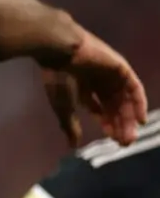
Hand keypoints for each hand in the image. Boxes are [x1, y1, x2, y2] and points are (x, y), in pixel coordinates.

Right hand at [42, 27, 147, 147]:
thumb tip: (73, 146)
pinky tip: (140, 119)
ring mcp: (111, 74)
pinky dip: (139, 103)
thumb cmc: (57, 78)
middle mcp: (99, 80)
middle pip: (114, 105)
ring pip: (124, 99)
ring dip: (129, 117)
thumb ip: (70, 125)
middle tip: (124, 142)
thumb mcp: (63, 106)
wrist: (60, 51)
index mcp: (83, 87)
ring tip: (131, 135)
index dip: (106, 123)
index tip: (112, 139)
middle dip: (119, 124)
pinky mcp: (121, 68)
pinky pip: (134, 88)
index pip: (99, 108)